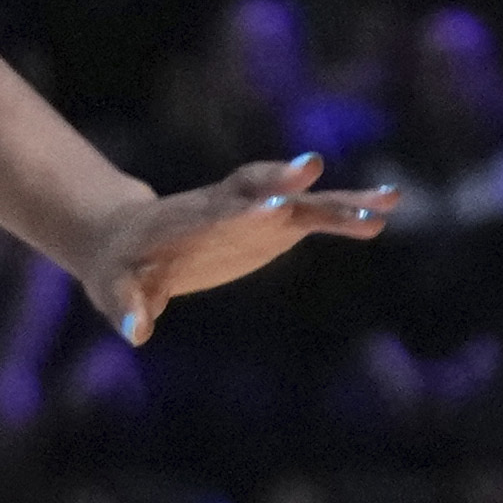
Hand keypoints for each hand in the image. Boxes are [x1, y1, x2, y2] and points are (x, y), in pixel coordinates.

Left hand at [74, 154, 386, 342]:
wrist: (130, 237)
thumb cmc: (119, 268)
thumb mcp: (114, 289)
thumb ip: (127, 307)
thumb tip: (136, 332)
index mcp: (189, 220)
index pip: (219, 209)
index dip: (244, 208)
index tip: (272, 205)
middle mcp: (227, 205)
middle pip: (261, 187)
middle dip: (286, 183)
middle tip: (315, 170)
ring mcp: (255, 211)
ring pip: (300, 199)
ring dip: (339, 199)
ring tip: (386, 200)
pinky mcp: (275, 223)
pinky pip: (317, 213)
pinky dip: (350, 210)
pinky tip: (388, 207)